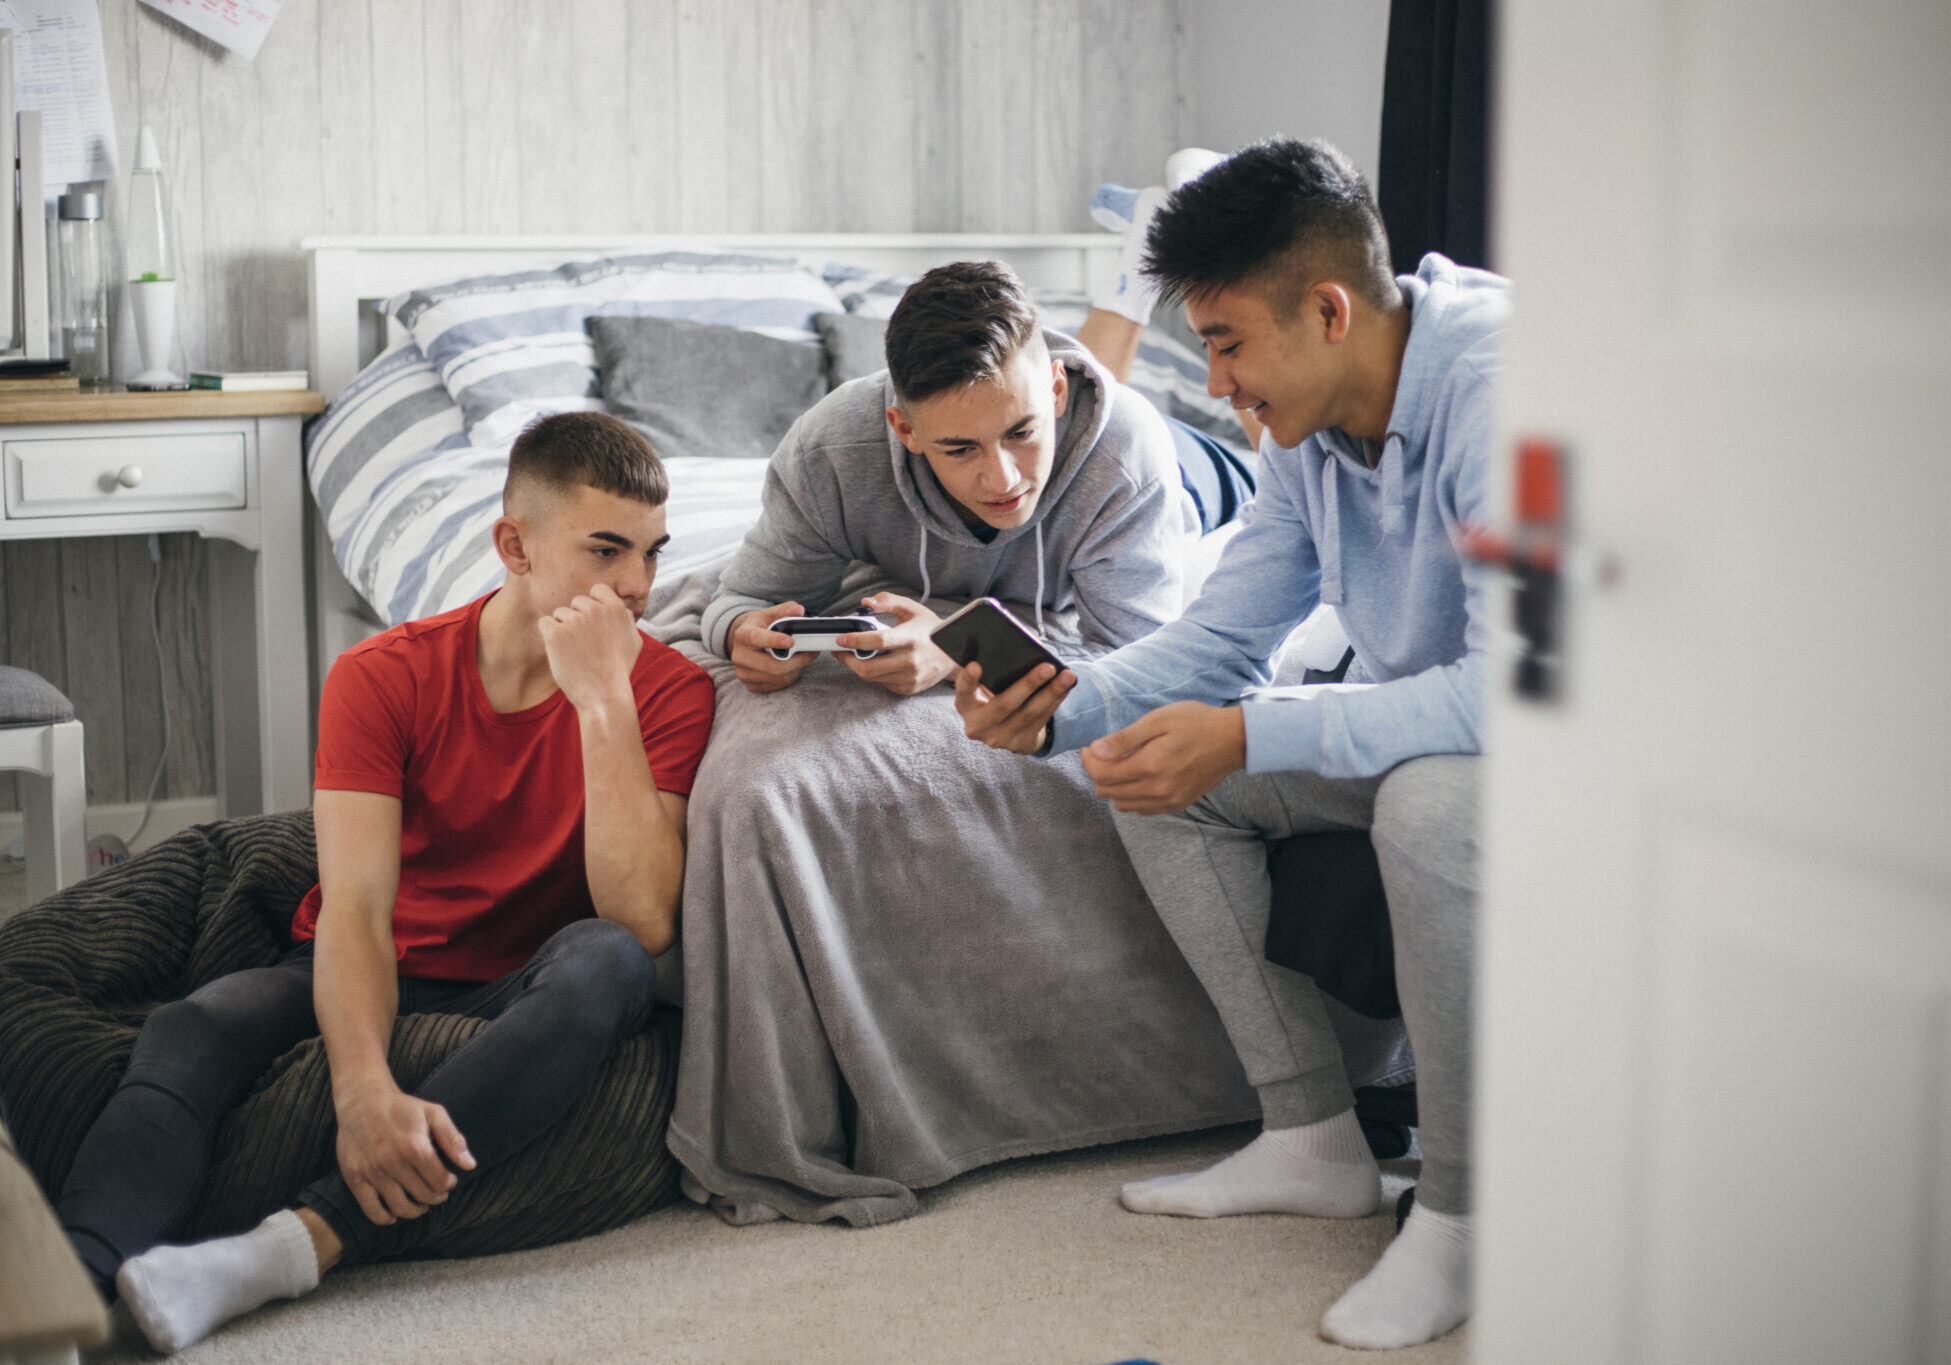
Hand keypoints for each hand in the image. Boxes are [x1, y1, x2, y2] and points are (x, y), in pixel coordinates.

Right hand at [333, 1079, 475, 1224]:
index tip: (448, 1181)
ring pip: (399, 1207)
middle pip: (422, 1195)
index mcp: (415, 1147)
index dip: (448, 1184)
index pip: (440, 1182)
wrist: (362, 1101)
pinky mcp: (354, 1178)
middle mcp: (392, 1162)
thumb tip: (470, 1165)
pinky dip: (384, 1218)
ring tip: (420, 1205)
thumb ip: (453, 1139)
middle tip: (436, 1193)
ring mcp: (372, 1172)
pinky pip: (371, 1210)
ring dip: (415, 1211)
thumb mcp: (433, 1114)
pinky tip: (393, 1215)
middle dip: (435, 1197)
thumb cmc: (402, 1108)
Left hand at [538, 584, 643, 711]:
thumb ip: (627, 620)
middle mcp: (594, 610)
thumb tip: (621, 609)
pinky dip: (549, 636)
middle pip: (576, 602)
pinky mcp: (555, 634)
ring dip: (564, 629)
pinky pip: (545, 623)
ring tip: (575, 651)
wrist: (603, 695)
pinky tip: (561, 652)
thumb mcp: (634, 642)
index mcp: (615, 608)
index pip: (597, 590)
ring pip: (560, 613)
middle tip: (584, 643)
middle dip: (577, 618)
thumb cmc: (619, 671)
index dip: (593, 605)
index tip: (593, 622)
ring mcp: (574, 621)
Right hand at [729, 601, 817, 693]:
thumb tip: (799, 610)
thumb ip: (785, 610)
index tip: (791, 641)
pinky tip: (791, 667)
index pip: (756, 638)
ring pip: (779, 678)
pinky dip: (789, 676)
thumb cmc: (761, 627)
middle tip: (811, 652)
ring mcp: (744, 673)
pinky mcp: (751, 686)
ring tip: (801, 658)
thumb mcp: (770, 614)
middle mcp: (739, 656)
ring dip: (796, 669)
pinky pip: (778, 685)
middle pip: (772, 666)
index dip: (774, 640)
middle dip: (797, 660)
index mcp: (742, 635)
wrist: (746, 643)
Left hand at [833, 593, 956, 695]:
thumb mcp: (912, 609)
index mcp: (911, 638)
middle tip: (839, 651)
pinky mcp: (909, 688)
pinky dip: (874, 673)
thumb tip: (866, 603)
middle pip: (869, 667)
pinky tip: (875, 663)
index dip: (855, 641)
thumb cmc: (930, 629)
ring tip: (853, 655)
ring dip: (858, 666)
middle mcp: (911, 661)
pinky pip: (882, 683)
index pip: (877, 641)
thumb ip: (888, 601)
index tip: (841, 639)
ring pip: (872, 677)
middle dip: (848, 660)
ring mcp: (910, 677)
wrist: (953, 654)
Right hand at [953, 658, 1075, 754]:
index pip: (963, 693)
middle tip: (1048, 667)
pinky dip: (1055, 702)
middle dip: (1028, 684)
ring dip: (1051, 693)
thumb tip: (1026, 650)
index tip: (975, 664)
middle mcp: (979, 727)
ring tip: (1067, 676)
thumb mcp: (988, 687)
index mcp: (966, 706)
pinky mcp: (1020, 745)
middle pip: (1004, 705)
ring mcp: (1000, 739)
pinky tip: (1066, 688)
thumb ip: (995, 672)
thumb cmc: (995, 694)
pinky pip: (1041, 721)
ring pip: (1029, 714)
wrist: (1005, 729)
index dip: (968, 680)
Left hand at [1079, 701, 1245, 813]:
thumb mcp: (1159, 719)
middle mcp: (1156, 789)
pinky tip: (1139, 777)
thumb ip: (1125, 738)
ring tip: (1121, 765)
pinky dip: (1131, 796)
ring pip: (1121, 804)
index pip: (1100, 773)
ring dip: (1113, 786)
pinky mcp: (1176, 805)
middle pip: (1106, 792)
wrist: (1232, 741)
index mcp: (1150, 765)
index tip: (1090, 746)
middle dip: (1097, 772)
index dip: (1088, 760)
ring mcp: (1167, 801)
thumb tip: (1095, 751)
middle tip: (1102, 753)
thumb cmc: (1196, 722)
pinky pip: (1141, 809)